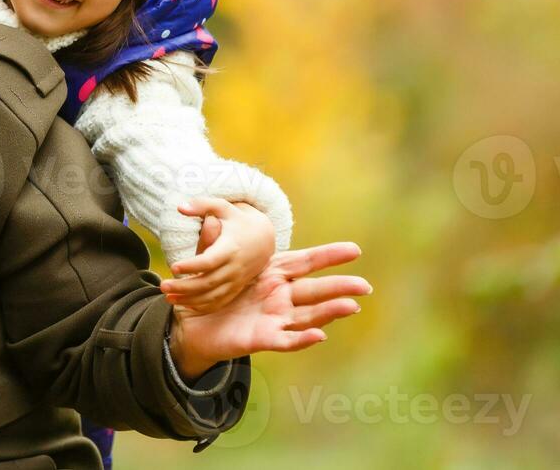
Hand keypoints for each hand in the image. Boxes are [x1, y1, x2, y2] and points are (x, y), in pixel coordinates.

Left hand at [161, 197, 277, 313]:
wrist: (264, 238)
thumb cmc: (238, 220)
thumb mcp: (223, 207)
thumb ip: (202, 205)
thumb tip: (180, 207)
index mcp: (230, 248)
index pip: (210, 261)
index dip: (192, 266)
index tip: (174, 267)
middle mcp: (234, 267)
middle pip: (208, 283)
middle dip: (184, 287)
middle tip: (163, 285)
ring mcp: (236, 280)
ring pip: (212, 296)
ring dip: (189, 300)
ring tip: (168, 297)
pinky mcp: (236, 288)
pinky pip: (219, 302)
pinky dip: (202, 306)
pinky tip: (184, 304)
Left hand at [167, 242, 369, 381]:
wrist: (194, 324)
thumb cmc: (210, 290)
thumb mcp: (212, 264)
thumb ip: (212, 243)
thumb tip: (211, 218)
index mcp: (273, 273)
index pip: (305, 262)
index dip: (329, 256)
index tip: (354, 250)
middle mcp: (279, 295)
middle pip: (314, 290)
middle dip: (340, 287)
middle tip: (365, 285)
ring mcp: (274, 318)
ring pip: (308, 315)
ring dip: (329, 312)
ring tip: (351, 306)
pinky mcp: (263, 338)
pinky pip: (286, 340)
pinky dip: (303, 339)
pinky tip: (319, 336)